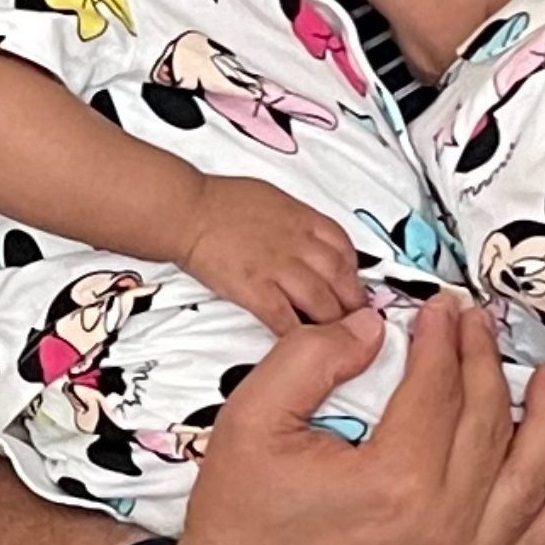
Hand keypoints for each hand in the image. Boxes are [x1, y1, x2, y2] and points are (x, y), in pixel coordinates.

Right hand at [152, 298, 544, 544]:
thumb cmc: (236, 523)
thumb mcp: (251, 418)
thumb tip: (375, 326)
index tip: (441, 307)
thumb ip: (312, 355)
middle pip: (487, 422)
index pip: (439, 387)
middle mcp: (440, 531)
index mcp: (392, 483)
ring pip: (526, 479)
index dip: (442, 337)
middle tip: (479, 324)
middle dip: (486, 361)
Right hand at [183, 175, 366, 330]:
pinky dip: (298, 334)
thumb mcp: (276, 200)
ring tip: (336, 340)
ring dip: (333, 324)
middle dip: (353, 304)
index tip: (354, 288)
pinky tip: (303, 345)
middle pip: (340, 278)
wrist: (189, 211)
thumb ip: (301, 222)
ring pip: (320, 301)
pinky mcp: (254, 289)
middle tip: (356, 322)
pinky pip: (285, 318)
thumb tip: (316, 243)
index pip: (345, 248)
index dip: (355, 273)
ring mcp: (277, 267)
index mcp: (304, 219)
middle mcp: (297, 243)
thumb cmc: (225, 202)